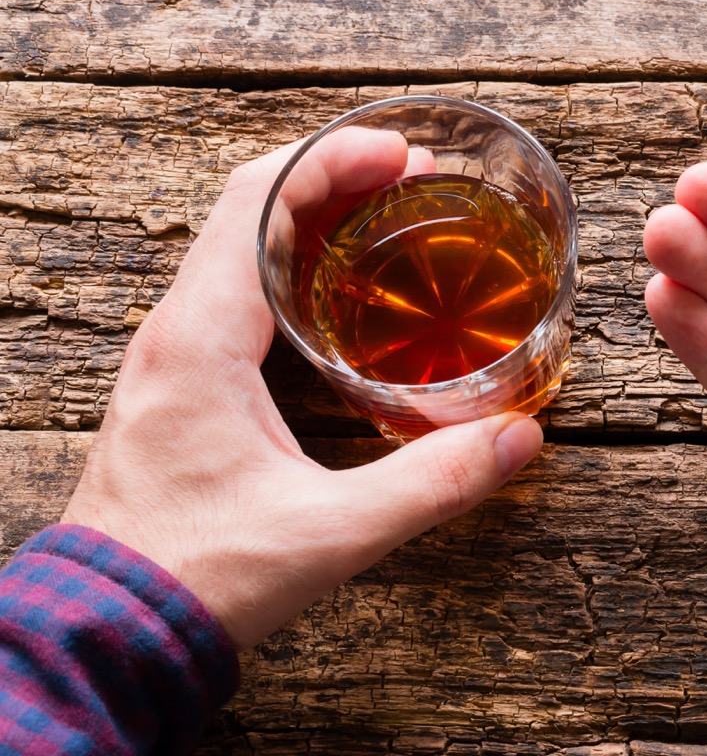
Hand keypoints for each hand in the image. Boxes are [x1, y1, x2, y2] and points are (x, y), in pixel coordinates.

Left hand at [61, 130, 543, 650]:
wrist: (111, 628)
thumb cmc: (198, 576)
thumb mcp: (331, 532)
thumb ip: (432, 483)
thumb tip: (518, 440)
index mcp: (201, 338)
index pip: (258, 202)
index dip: (332, 160)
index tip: (401, 154)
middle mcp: (176, 330)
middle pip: (249, 208)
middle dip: (332, 176)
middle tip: (410, 177)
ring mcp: (173, 355)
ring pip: (238, 246)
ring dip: (309, 215)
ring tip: (384, 214)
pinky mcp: (181, 383)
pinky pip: (234, 289)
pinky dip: (290, 262)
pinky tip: (340, 292)